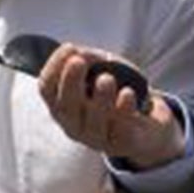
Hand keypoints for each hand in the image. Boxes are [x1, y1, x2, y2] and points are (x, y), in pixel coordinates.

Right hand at [36, 43, 184, 169]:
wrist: (146, 129)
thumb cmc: (116, 95)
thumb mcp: (103, 69)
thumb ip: (91, 58)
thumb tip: (78, 52)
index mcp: (63, 106)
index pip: (47, 89)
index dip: (54, 68)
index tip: (69, 47)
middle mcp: (74, 125)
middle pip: (65, 107)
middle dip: (70, 83)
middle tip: (78, 62)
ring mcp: (96, 138)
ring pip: (94, 121)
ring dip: (99, 99)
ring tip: (106, 79)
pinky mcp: (121, 144)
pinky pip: (121, 130)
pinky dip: (124, 111)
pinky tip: (127, 93)